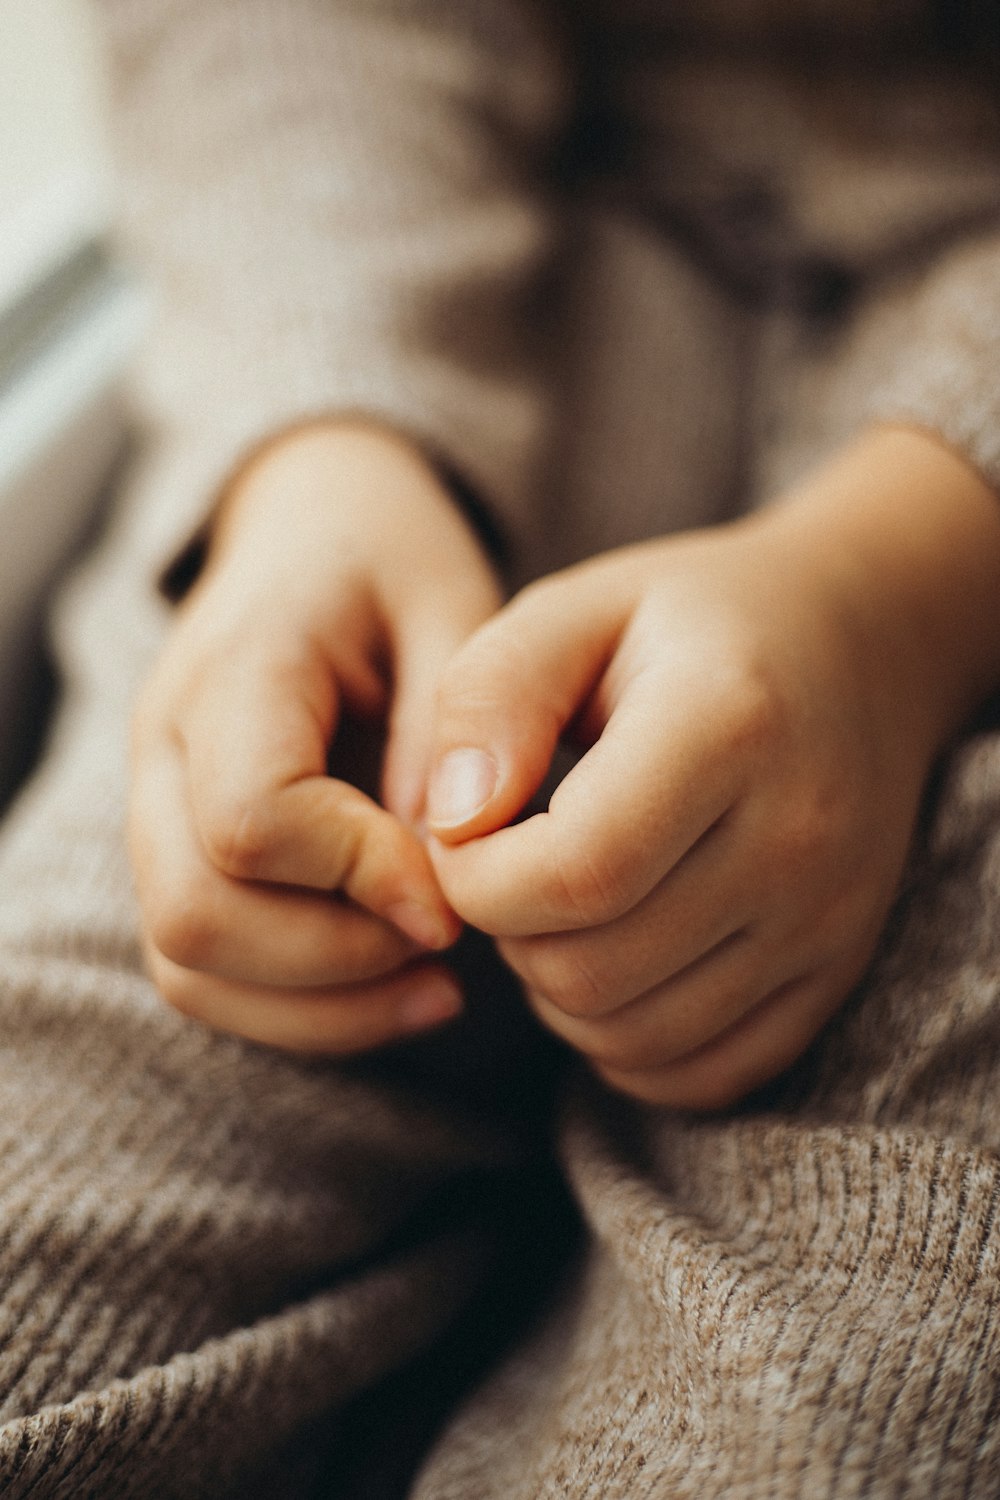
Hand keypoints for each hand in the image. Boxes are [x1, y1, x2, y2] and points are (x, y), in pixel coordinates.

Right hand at [129, 421, 501, 1052]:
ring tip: (439, 986)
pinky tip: (397, 986)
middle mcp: (165, 744)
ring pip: (186, 963)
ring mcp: (156, 805)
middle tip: (449, 941)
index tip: (458, 894)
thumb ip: (454, 730)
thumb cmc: (392, 562)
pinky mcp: (180, 852)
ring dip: (320, 1004)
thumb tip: (441, 877)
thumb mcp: (454, 605)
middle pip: (195, 913)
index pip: (252, 817)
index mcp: (236, 664)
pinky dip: (296, 1008)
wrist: (313, 529)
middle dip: (338, 960)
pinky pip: (201, 973)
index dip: (362, 877)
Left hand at [425, 427, 999, 1108]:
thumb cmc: (687, 622)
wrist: (859, 647)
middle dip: (508, 930)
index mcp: (729, 727)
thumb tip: (446, 825)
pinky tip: (613, 956)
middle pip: (588, 970)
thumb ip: (491, 697)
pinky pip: (696, 1076)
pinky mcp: (836, 972)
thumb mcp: (574, 609)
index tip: (461, 830)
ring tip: (560, 900)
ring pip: (631, 1037)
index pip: (571, 875)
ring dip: (556, 988)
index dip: (473, 877)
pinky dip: (624, 1041)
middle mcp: (796, 840)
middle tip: (509, 860)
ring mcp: (826, 920)